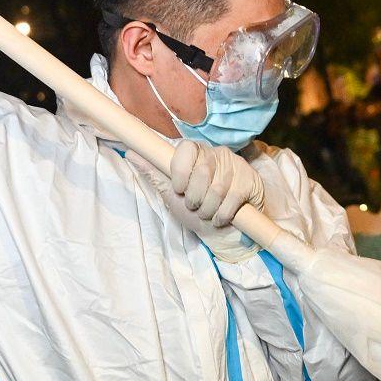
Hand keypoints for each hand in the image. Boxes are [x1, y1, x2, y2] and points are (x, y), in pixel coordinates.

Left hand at [149, 140, 263, 259]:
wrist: (222, 231)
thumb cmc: (193, 210)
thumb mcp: (170, 193)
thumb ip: (152, 172)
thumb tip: (130, 153)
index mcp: (195, 152)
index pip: (186, 149)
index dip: (180, 172)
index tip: (179, 189)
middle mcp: (217, 154)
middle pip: (203, 172)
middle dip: (194, 198)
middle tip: (194, 207)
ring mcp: (235, 166)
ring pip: (217, 188)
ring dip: (208, 209)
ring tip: (206, 214)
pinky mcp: (250, 181)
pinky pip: (232, 199)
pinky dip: (222, 215)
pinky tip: (219, 218)